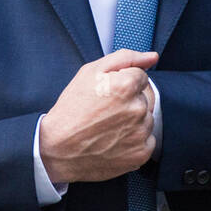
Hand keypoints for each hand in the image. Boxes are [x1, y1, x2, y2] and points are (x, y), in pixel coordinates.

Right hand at [39, 49, 157, 183]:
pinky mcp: (141, 153)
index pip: (141, 77)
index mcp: (127, 85)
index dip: (123, 84)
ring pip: (147, 119)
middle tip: (106, 112)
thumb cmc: (72, 108)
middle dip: (130, 101)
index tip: (108, 95)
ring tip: (109, 127)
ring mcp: (141, 133)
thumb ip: (126, 58)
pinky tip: (115, 140)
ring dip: (134, 121)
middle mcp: (138, 109)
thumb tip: (152, 57)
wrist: (58, 149)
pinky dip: (135, 140)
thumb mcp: (90, 72)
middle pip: (146, 98)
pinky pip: (147, 140)